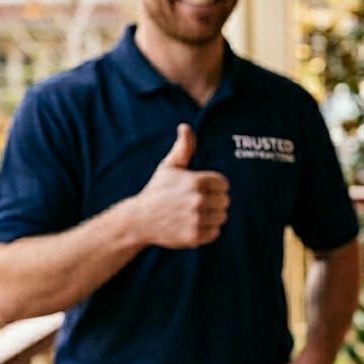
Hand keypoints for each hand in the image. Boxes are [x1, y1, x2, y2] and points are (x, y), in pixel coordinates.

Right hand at [132, 124, 229, 247]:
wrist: (139, 220)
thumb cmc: (157, 191)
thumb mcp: (169, 167)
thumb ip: (183, 148)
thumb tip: (185, 127)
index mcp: (196, 181)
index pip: (223, 184)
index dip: (214, 187)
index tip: (200, 190)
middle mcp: (197, 200)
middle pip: (225, 201)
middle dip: (213, 202)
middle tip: (196, 203)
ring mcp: (196, 219)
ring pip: (221, 217)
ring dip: (211, 217)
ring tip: (194, 214)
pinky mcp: (194, 236)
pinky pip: (215, 233)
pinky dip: (207, 231)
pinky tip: (192, 225)